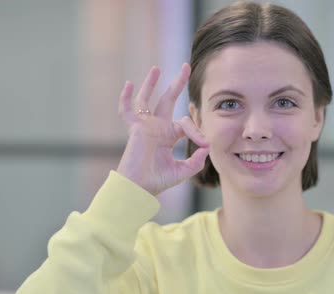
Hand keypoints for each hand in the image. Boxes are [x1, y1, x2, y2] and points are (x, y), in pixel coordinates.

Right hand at [116, 63, 208, 195]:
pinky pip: (127, 110)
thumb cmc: (158, 181)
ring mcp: (145, 126)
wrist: (139, 188)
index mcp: (169, 135)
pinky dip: (126, 98)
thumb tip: (207, 146)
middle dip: (177, 83)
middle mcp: (157, 127)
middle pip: (168, 99)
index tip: (204, 143)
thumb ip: (196, 160)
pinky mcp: (136, 128)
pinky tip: (128, 84)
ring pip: (147, 99)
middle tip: (186, 66)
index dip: (197, 131)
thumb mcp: (184, 170)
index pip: (186, 122)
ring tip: (156, 68)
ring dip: (151, 83)